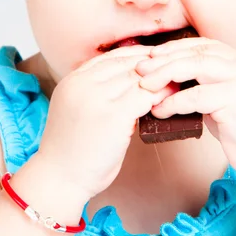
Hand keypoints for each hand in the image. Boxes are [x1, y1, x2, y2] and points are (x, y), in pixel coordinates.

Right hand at [37, 45, 174, 201]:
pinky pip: (145, 97)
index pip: (110, 57)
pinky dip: (160, 96)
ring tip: (177, 82)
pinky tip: (170, 99)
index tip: (152, 59)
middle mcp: (83, 84)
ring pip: (138, 78)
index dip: (135, 56)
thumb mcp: (76, 109)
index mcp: (73, 80)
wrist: (59, 179)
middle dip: (151, 65)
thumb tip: (129, 83)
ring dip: (160, 79)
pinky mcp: (114, 116)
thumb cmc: (71, 150)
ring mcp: (97, 98)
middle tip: (173, 67)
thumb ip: (95, 92)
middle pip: (126, 64)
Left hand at [136, 37, 235, 181]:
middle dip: (165, 59)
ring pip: (197, 66)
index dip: (174, 48)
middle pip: (197, 52)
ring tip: (144, 86)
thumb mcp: (221, 97)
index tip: (150, 55)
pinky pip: (198, 96)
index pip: (202, 45)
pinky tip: (159, 109)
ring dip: (165, 75)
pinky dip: (174, 102)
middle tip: (140, 68)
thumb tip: (163, 75)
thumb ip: (202, 82)